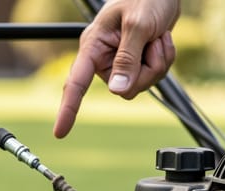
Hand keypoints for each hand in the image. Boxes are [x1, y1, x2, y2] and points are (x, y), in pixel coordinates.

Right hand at [54, 0, 179, 137]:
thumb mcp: (137, 24)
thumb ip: (127, 59)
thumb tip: (117, 91)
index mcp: (94, 45)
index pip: (76, 82)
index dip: (68, 108)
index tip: (60, 132)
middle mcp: (105, 57)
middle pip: (123, 89)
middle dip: (145, 70)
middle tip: (152, 43)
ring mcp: (121, 62)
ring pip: (141, 85)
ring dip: (157, 63)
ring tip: (157, 37)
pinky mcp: (137, 63)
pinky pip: (153, 77)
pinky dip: (164, 59)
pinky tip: (161, 39)